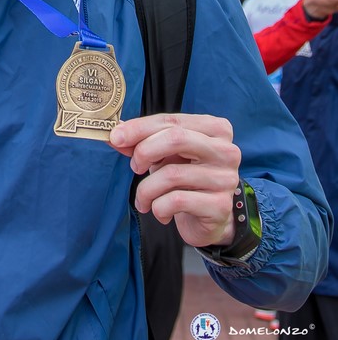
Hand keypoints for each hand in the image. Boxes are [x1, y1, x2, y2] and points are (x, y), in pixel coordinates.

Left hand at [109, 113, 240, 249]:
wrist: (208, 219)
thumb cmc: (186, 179)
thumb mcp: (165, 155)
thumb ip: (141, 142)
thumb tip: (114, 135)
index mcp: (215, 128)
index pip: (172, 120)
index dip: (139, 127)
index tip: (116, 136)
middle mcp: (226, 150)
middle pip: (175, 138)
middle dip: (144, 151)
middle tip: (134, 167)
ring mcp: (226, 178)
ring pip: (172, 174)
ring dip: (146, 188)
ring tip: (143, 199)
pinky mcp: (220, 206)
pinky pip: (176, 201)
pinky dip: (158, 207)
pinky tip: (161, 212)